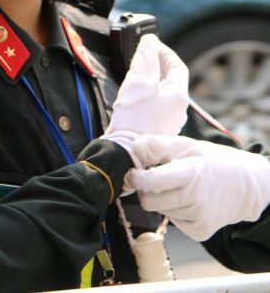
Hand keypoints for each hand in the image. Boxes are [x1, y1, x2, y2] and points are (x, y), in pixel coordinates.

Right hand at [100, 35, 188, 166]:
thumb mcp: (138, 80)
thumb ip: (146, 57)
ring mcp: (169, 121)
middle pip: (171, 79)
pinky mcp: (157, 129)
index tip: (151, 44)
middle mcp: (178, 109)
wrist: (125, 151)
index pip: (177, 66)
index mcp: (178, 95)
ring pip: (164, 92)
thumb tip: (150, 41)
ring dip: (152, 79)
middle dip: (157, 64)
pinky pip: (157, 105)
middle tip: (143, 55)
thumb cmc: (133, 118)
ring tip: (136, 71)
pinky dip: (148, 94)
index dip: (164, 52)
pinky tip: (134, 94)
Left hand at [125, 135, 269, 240]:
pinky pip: (172, 221)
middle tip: (157, 177)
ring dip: (163, 199)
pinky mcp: (200, 232)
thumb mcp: (186, 145)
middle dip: (147, 190)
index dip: (137, 178)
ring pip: (160, 211)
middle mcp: (195, 200)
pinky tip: (189, 200)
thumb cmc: (211, 161)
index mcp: (191, 173)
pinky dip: (175, 210)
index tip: (132, 173)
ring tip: (181, 187)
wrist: (244, 185)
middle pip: (149, 202)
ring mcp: (198, 219)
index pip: (154, 182)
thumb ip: (157, 146)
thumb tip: (133, 150)